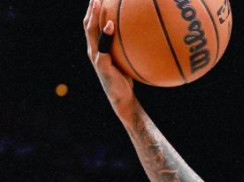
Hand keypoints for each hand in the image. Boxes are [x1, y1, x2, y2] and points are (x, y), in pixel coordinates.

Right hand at [84, 0, 134, 120]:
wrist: (123, 99)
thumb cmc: (127, 80)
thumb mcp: (127, 61)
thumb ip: (128, 49)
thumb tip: (145, 35)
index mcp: (98, 48)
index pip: (92, 25)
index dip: (93, 11)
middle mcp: (94, 50)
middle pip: (88, 24)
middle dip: (91, 9)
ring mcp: (96, 57)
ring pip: (91, 32)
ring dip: (93, 16)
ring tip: (98, 3)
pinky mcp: (101, 65)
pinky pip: (103, 47)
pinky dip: (105, 35)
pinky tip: (111, 25)